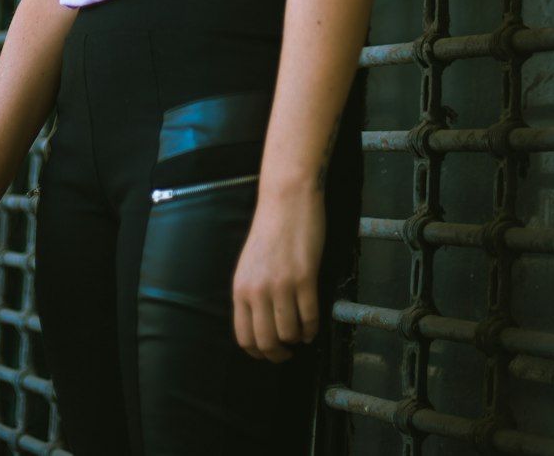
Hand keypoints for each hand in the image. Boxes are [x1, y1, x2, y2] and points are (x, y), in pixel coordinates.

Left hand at [232, 186, 325, 362]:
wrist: (287, 199)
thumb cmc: (269, 229)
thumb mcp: (249, 264)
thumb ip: (251, 293)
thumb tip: (261, 324)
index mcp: (240, 288)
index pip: (244, 337)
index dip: (259, 352)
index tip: (271, 351)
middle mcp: (257, 290)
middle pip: (266, 342)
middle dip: (279, 354)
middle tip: (288, 352)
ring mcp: (281, 285)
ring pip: (289, 334)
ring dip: (298, 340)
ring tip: (302, 334)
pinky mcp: (305, 278)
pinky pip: (310, 318)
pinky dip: (313, 329)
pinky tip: (313, 326)